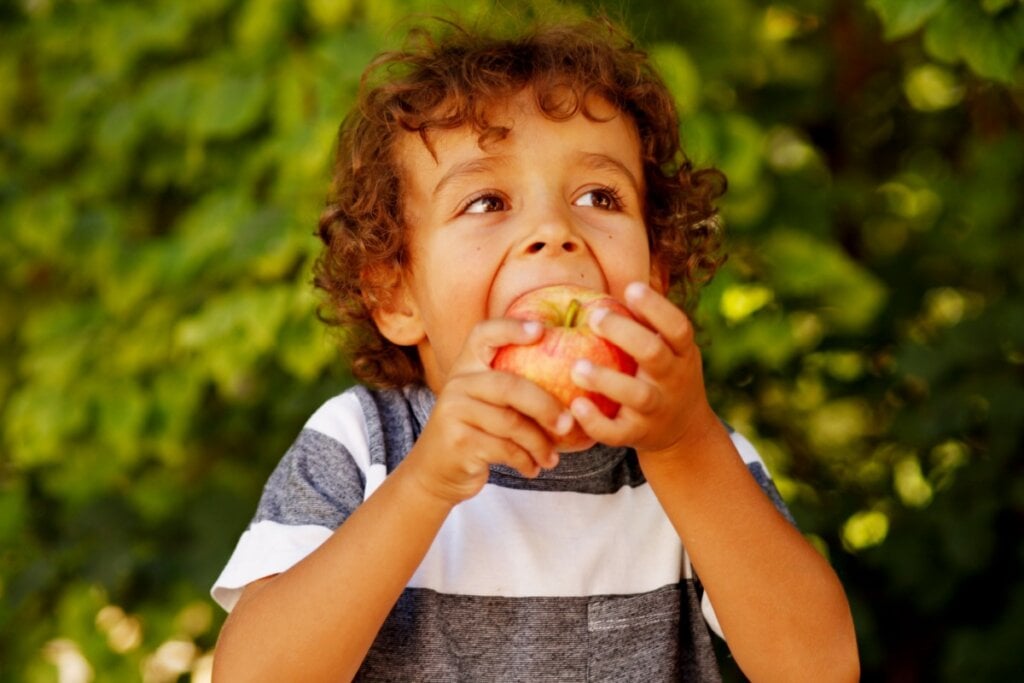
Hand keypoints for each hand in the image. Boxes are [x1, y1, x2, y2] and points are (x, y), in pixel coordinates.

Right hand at [403, 319, 574, 505]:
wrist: (435, 473)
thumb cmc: (474, 432)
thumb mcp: (485, 402)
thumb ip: (511, 386)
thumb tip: (572, 379)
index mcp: (466, 366)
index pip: (484, 334)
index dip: (511, 327)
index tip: (541, 330)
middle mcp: (457, 383)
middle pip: (509, 386)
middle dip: (545, 406)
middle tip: (568, 424)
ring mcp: (454, 412)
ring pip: (511, 423)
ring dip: (539, 444)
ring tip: (551, 458)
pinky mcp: (458, 442)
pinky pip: (505, 449)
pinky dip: (525, 461)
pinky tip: (533, 468)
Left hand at [567, 281, 717, 454]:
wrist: (683, 432)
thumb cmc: (665, 375)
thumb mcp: (671, 348)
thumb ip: (649, 320)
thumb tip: (623, 276)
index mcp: (682, 353)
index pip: (677, 327)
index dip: (656, 307)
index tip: (631, 288)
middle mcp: (673, 380)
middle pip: (654, 354)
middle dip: (625, 334)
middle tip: (594, 316)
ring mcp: (657, 410)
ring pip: (636, 395)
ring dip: (606, 380)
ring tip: (577, 367)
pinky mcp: (638, 435)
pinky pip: (616, 432)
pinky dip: (596, 422)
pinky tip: (575, 406)